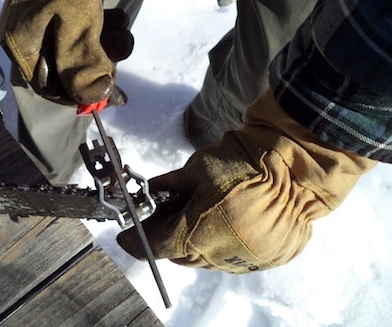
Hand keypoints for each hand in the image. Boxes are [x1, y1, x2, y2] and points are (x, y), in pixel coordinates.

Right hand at [0, 0, 132, 104]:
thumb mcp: (74, 26)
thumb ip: (83, 62)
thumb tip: (95, 96)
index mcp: (25, 49)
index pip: (51, 88)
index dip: (80, 94)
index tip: (106, 93)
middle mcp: (34, 41)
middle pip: (70, 70)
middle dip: (99, 64)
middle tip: (116, 55)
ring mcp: (50, 26)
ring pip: (83, 50)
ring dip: (109, 45)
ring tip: (121, 29)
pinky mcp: (67, 12)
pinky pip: (87, 31)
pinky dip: (106, 28)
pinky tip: (118, 17)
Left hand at [117, 90, 375, 272]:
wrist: (296, 162)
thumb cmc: (243, 160)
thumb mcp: (196, 168)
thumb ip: (168, 187)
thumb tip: (149, 192)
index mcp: (197, 232)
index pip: (154, 246)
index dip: (136, 241)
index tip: (126, 238)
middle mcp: (219, 255)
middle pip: (179, 256)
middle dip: (168, 239)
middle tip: (167, 217)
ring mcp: (245, 260)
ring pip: (206, 260)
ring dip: (195, 244)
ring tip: (201, 216)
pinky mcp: (266, 259)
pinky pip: (232, 258)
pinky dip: (221, 245)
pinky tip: (226, 222)